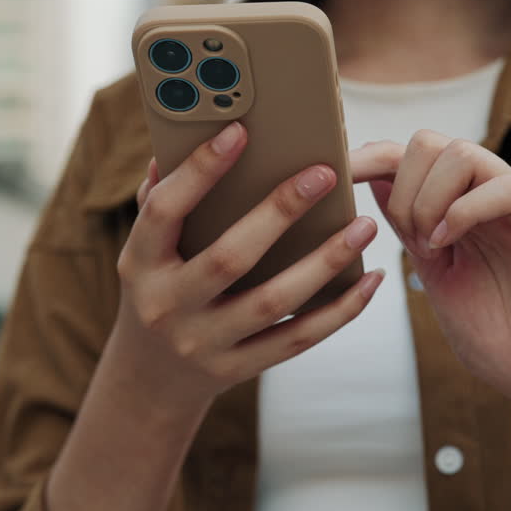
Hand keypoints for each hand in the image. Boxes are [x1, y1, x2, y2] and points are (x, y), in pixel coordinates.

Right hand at [111, 122, 385, 412]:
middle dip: (280, 212)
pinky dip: (339, 311)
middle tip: (325, 173)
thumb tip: (175, 144)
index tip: (240, 132)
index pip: (165, 210)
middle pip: (230, 258)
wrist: (150, 378)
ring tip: (365, 226)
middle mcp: (168, 305)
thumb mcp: (143, 251)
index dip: (200, 171)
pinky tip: (370, 280)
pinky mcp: (237, 369)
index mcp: (140, 263)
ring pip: (273, 302)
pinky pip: (297, 339)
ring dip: (325, 261)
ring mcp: (203, 343)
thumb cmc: (157, 290)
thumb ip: (159, 202)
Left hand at [352, 131, 510, 416]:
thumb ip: (408, 227)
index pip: (407, 156)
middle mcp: (486, 196)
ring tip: (430, 247)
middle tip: (408, 239)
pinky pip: (506, 188)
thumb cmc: (493, 335)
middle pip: (429, 142)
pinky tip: (447, 245)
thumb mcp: (433, 273)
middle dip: (400, 187)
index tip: (334, 176)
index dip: (367, 158)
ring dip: (429, 200)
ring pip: (463, 153)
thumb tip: (375, 179)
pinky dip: (465, 211)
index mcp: (457, 206)